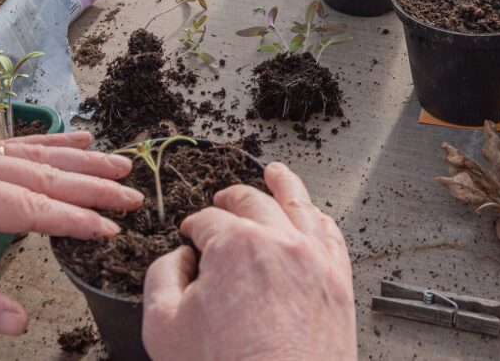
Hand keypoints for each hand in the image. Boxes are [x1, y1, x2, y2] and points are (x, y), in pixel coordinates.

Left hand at [0, 132, 140, 335]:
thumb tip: (19, 318)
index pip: (27, 206)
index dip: (73, 219)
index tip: (110, 229)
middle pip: (39, 173)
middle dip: (91, 186)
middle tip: (134, 196)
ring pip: (31, 153)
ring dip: (79, 159)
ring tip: (121, 164)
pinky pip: (11, 144)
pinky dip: (48, 143)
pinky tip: (77, 137)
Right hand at [142, 162, 355, 360]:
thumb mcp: (164, 326)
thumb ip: (162, 277)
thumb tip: (177, 258)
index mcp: (235, 245)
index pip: (208, 220)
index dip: (193, 227)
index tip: (190, 238)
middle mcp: (280, 242)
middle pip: (252, 202)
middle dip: (231, 199)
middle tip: (221, 202)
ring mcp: (315, 260)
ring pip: (299, 205)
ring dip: (283, 184)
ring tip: (276, 173)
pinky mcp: (338, 283)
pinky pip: (331, 235)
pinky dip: (318, 218)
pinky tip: (313, 215)